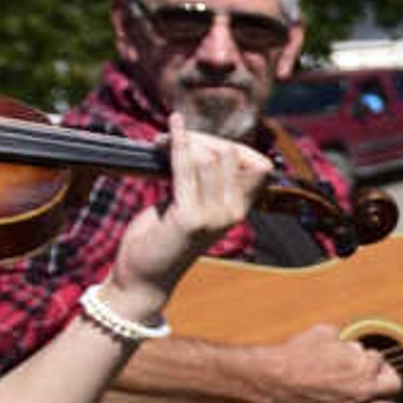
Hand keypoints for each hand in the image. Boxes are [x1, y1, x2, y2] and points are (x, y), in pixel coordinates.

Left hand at [101, 118, 272, 300]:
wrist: (143, 276)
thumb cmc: (162, 236)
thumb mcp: (190, 203)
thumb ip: (203, 180)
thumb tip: (200, 141)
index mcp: (239, 209)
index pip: (258, 164)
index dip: (233, 146)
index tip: (200, 141)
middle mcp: (234, 213)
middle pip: (230, 153)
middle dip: (202, 138)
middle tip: (170, 139)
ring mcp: (214, 217)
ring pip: (209, 157)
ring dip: (184, 141)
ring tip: (160, 143)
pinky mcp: (190, 219)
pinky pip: (186, 168)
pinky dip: (178, 143)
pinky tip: (172, 126)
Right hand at [249, 325, 402, 402]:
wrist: (272, 380)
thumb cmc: (294, 355)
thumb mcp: (321, 334)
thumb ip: (341, 338)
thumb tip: (347, 343)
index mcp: (362, 365)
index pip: (380, 359)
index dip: (370, 357)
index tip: (360, 358)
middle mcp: (363, 390)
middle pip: (395, 386)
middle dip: (387, 379)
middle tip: (377, 378)